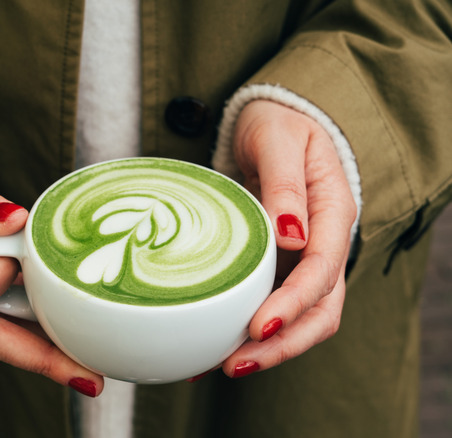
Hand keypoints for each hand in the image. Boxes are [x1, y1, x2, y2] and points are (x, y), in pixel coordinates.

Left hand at [219, 100, 356, 377]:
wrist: (268, 124)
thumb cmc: (275, 126)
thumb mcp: (277, 140)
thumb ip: (285, 184)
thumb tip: (293, 235)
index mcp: (333, 213)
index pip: (322, 269)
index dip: (293, 303)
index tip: (260, 326)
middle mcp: (324, 244)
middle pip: (320, 310)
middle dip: (283, 343)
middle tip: (236, 364)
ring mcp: (304, 260)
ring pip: (301, 319)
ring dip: (267, 348)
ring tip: (221, 366)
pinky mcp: (279, 267)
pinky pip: (271, 306)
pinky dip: (247, 333)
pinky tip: (212, 350)